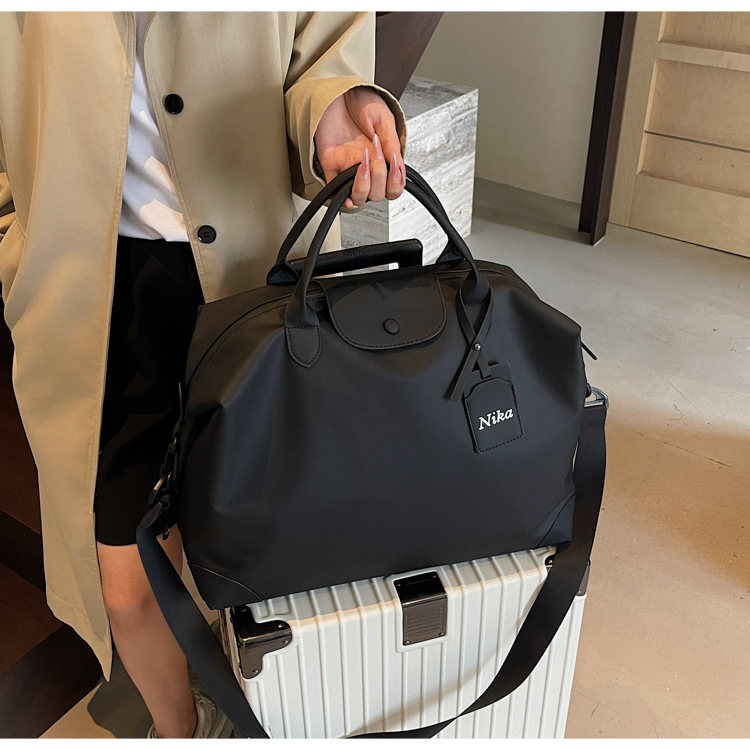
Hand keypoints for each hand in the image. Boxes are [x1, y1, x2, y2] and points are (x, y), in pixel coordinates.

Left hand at [314, 87, 404, 208]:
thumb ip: (391, 144)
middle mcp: (368, 168)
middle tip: (375, 153)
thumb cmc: (361, 101)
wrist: (338, 92)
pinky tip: (347, 191)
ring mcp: (349, 169)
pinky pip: (335, 193)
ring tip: (363, 163)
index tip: (394, 166)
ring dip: (363, 187)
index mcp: (383, 158)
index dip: (395, 183)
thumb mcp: (383, 118)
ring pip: (359, 197)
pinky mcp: (332, 168)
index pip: (393, 186)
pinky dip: (341, 198)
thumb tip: (398, 165)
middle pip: (378, 194)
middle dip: (379, 178)